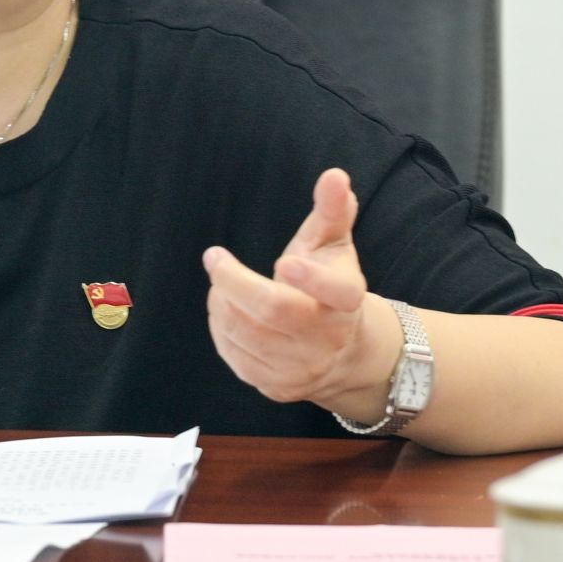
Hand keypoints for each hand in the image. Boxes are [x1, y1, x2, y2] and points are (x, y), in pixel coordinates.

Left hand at [203, 167, 386, 411]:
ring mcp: (302, 367)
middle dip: (234, 281)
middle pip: (274, 311)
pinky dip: (221, 329)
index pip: (338, 293)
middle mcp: (328, 339)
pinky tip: (226, 312)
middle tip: (215, 259)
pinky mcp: (277, 386)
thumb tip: (334, 175)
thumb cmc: (331, 287)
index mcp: (347, 301)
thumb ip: (332, 211)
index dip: (312, 279)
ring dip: (222, 303)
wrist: (346, 356)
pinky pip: (234, 356)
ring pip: (246, 333)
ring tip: (222, 285)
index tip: (284, 262)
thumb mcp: (334, 247)